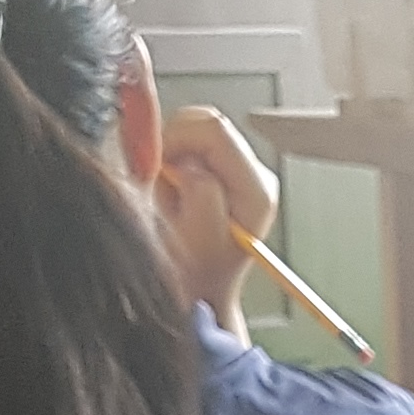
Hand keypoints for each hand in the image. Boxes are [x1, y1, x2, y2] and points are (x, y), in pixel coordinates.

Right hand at [151, 104, 279, 322]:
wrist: (202, 291)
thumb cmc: (198, 276)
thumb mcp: (194, 238)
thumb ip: (199, 192)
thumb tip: (190, 162)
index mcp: (256, 190)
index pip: (215, 129)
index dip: (176, 137)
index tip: (156, 162)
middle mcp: (257, 175)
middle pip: (206, 123)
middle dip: (173, 145)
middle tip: (161, 182)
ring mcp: (244, 170)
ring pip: (196, 131)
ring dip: (172, 155)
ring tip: (171, 195)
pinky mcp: (228, 169)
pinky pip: (192, 145)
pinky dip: (174, 161)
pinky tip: (175, 193)